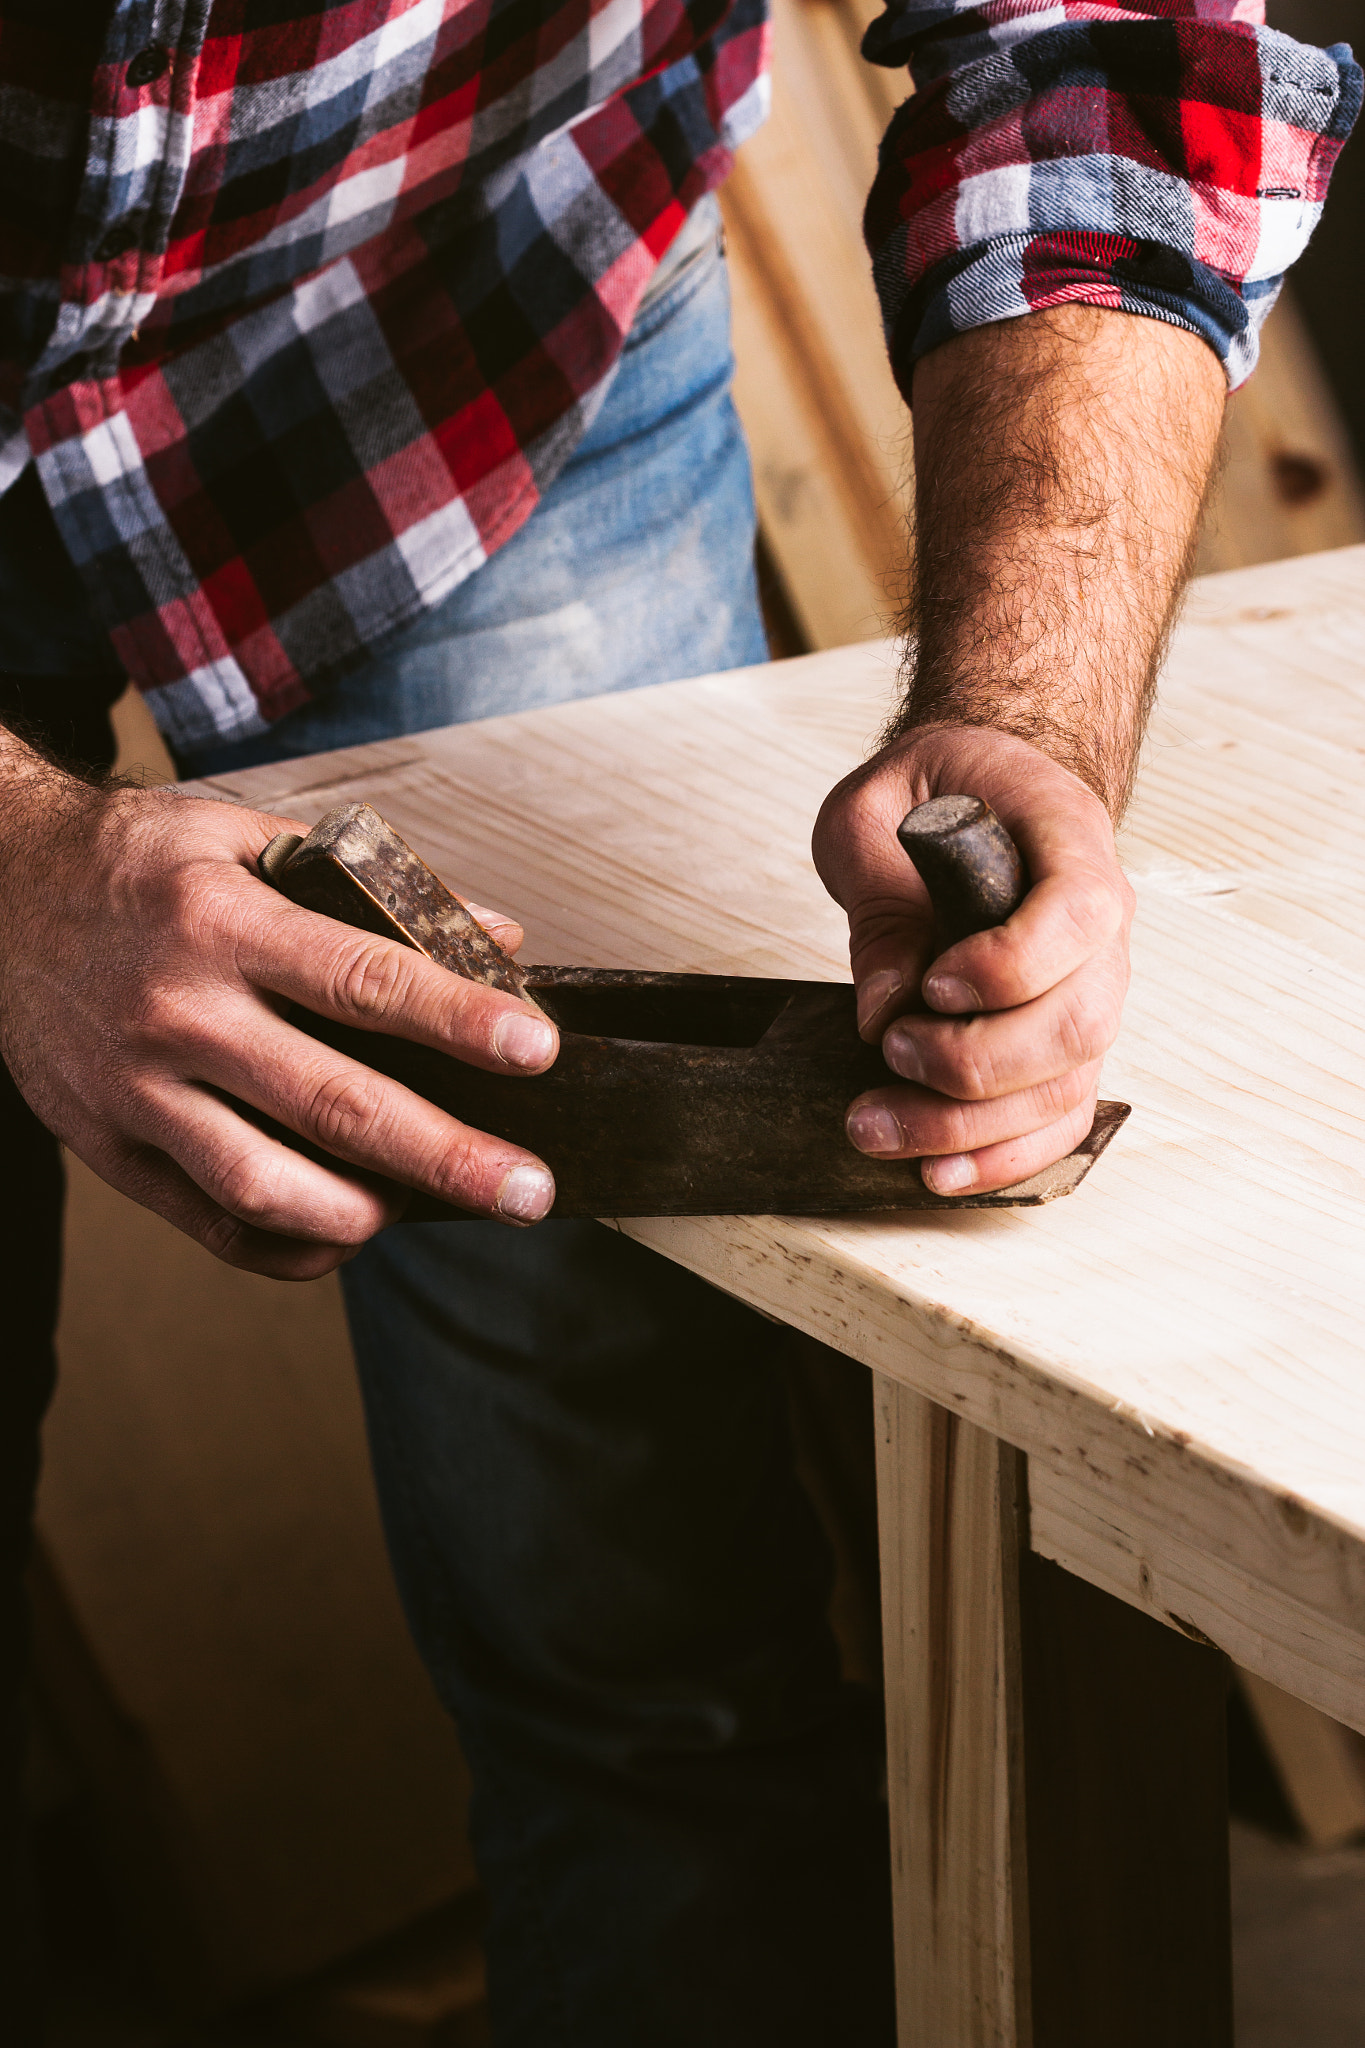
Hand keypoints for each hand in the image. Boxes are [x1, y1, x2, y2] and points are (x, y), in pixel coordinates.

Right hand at [0, 754, 559, 1278]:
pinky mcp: (107, 1145)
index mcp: (222, 918)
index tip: (537, 1051)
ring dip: (364, 1214)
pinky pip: (210, 1224)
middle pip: (333, 1103)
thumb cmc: (142, 866)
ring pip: (265, 1185)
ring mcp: (135, 1086)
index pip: (364, 978)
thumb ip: (377, 888)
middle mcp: (177, 1008)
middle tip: (527, 1188)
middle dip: (447, 1155)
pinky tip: (344, 1236)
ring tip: (425, 1208)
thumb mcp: (250, 837)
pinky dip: (288, 1247)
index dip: (458, 1020)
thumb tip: (500, 937)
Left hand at [812, 722, 1133, 1195]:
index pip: (1079, 912)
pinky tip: (939, 1173)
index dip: (1011, 966)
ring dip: (970, 1124)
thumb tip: (885, 1005)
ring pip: (1065, 1082)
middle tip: (890, 1053)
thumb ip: (880, 898)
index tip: (932, 987)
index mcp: (1067, 837)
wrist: (978, 789)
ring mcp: (1092, 988)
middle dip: (975, 1061)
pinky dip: (1004, 1156)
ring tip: (877, 1126)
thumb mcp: (873, 809)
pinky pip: (1059, 1115)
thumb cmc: (931, 790)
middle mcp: (1101, 923)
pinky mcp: (1064, 1039)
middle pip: (1077, 1020)